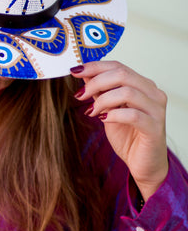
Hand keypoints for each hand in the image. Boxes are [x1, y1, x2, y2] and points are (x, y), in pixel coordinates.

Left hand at [70, 61, 168, 200]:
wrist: (142, 164)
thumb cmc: (128, 136)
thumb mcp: (108, 109)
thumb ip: (100, 91)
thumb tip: (84, 73)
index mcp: (143, 85)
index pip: (118, 66)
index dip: (94, 66)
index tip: (75, 70)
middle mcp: (153, 93)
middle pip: (122, 74)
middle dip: (95, 82)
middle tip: (80, 95)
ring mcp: (156, 110)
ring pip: (127, 92)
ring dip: (103, 100)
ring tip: (91, 112)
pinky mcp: (155, 127)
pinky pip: (133, 115)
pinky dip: (113, 115)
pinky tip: (103, 120)